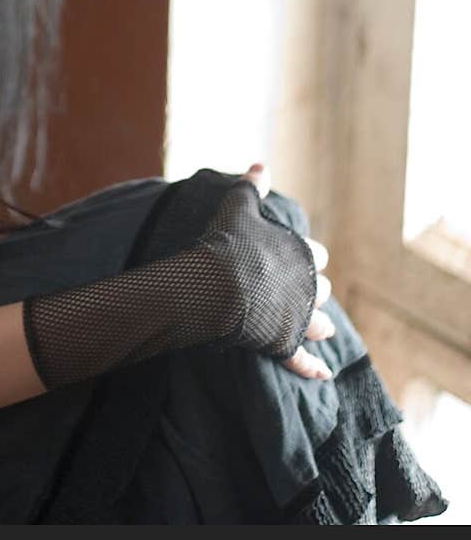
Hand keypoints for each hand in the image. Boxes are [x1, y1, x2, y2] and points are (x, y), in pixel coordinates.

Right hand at [240, 163, 334, 381]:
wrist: (216, 285)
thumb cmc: (227, 242)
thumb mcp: (238, 206)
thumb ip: (251, 187)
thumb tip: (261, 165)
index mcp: (301, 254)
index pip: (316, 254)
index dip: (310, 256)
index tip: (306, 258)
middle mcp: (305, 287)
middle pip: (319, 289)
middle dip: (315, 290)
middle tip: (308, 292)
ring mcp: (296, 318)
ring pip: (317, 324)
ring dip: (320, 326)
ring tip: (324, 329)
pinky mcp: (283, 344)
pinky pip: (301, 360)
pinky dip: (312, 368)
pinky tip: (324, 374)